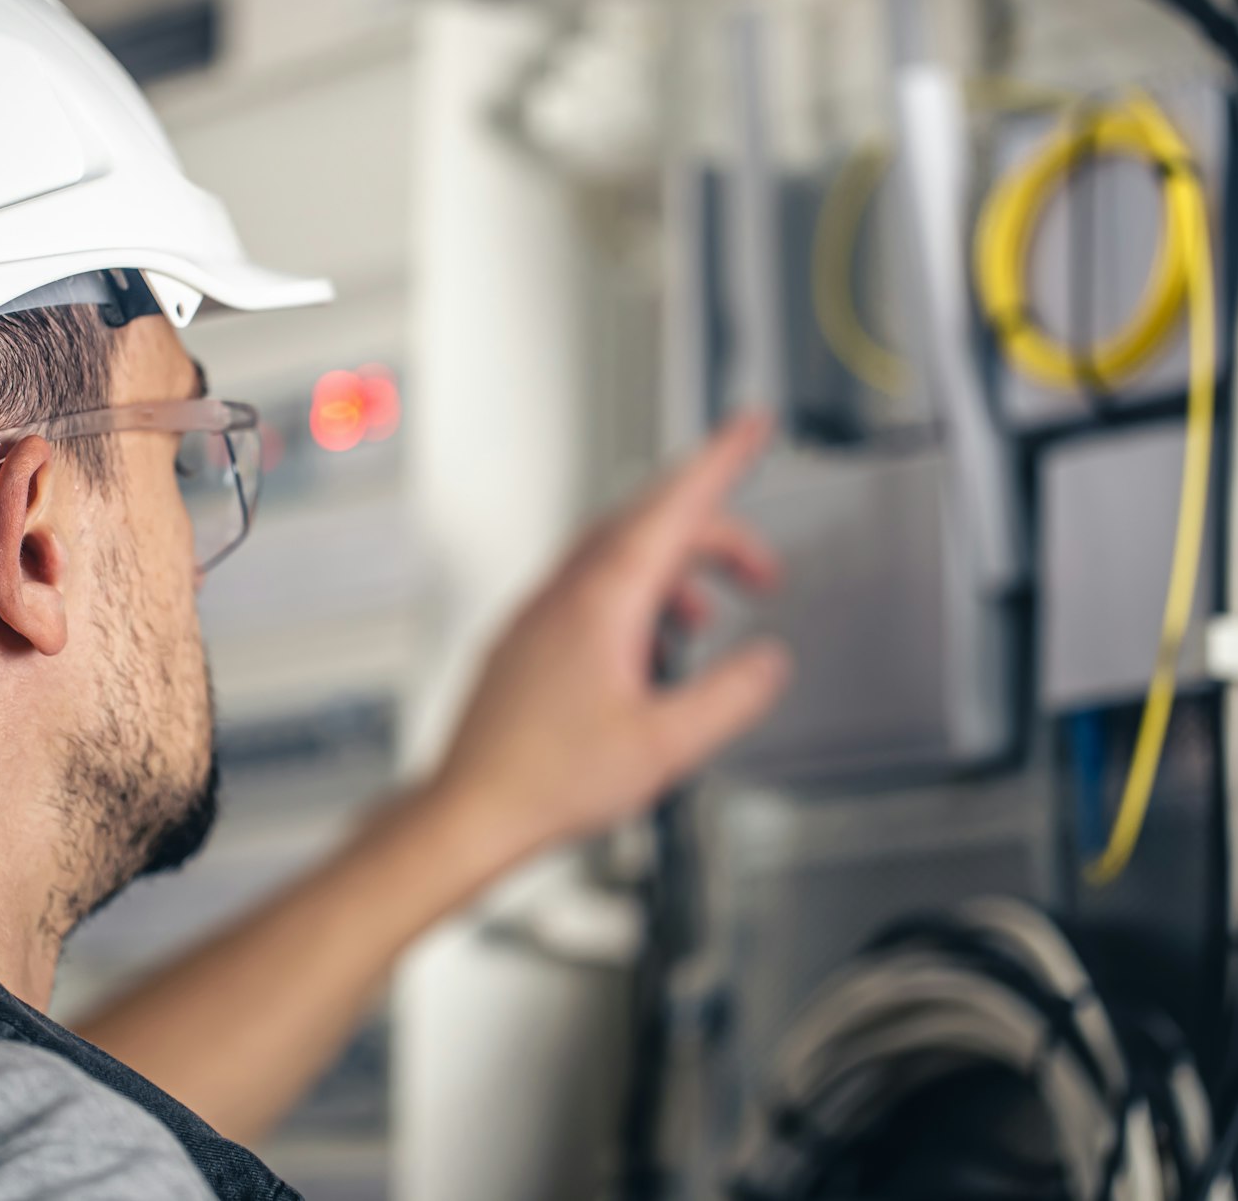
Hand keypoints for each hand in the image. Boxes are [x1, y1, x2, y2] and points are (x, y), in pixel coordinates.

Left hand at [425, 413, 792, 863]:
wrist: (469, 809)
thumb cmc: (546, 781)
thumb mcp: (667, 747)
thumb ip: (731, 696)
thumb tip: (768, 661)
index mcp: (602, 602)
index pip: (674, 506)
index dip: (721, 460)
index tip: (750, 426)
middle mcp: (564, 593)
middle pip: (649, 526)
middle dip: (715, 535)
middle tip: (761, 568)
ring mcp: (539, 612)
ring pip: (617, 557)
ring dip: (676, 571)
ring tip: (709, 615)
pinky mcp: (526, 639)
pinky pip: (590, 588)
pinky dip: (637, 598)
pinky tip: (651, 651)